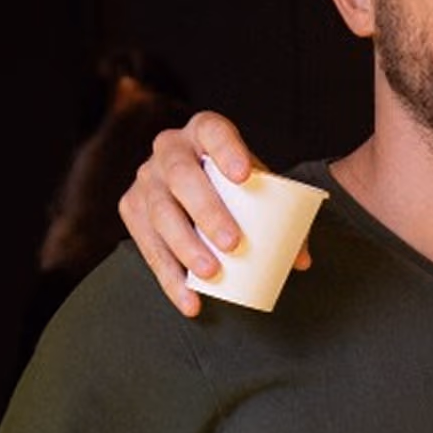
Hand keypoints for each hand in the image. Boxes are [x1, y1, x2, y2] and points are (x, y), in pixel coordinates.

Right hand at [115, 112, 300, 317]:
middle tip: (233, 244)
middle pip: (182, 177)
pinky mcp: (132, 209)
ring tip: (211, 274)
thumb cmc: (241, 187)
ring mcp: (146, 179)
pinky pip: (147, 244)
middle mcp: (169, 149)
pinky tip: (189, 299)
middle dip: (206, 211)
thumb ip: (289, 220)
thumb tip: (300, 260)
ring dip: (184, 247)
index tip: (245, 176)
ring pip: (159, 213)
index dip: (227, 150)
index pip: (214, 132)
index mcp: (205, 132)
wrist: (200, 189)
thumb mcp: (264, 190)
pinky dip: (169, 276)